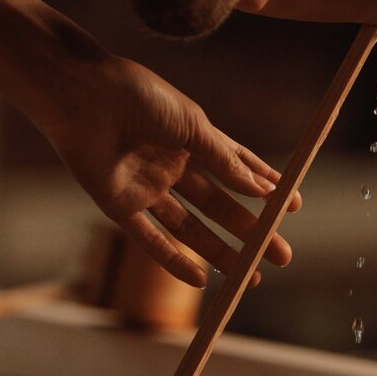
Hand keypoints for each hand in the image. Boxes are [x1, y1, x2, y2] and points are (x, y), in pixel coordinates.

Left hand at [0, 0, 299, 287]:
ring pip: (191, 229)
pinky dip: (174, 261)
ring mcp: (146, 188)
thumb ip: (226, 161)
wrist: (82, 95)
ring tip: (252, 277)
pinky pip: (150, 240)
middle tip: (283, 257)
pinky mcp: (118, 205)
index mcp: (193, 139)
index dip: (266, 190)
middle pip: (220, 207)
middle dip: (253, 232)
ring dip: (221, 253)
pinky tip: (200, 280)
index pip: (237, 170)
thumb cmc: (138, 96)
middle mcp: (172, 166)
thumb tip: (265, 190)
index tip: (294, 208)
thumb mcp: (193, 125)